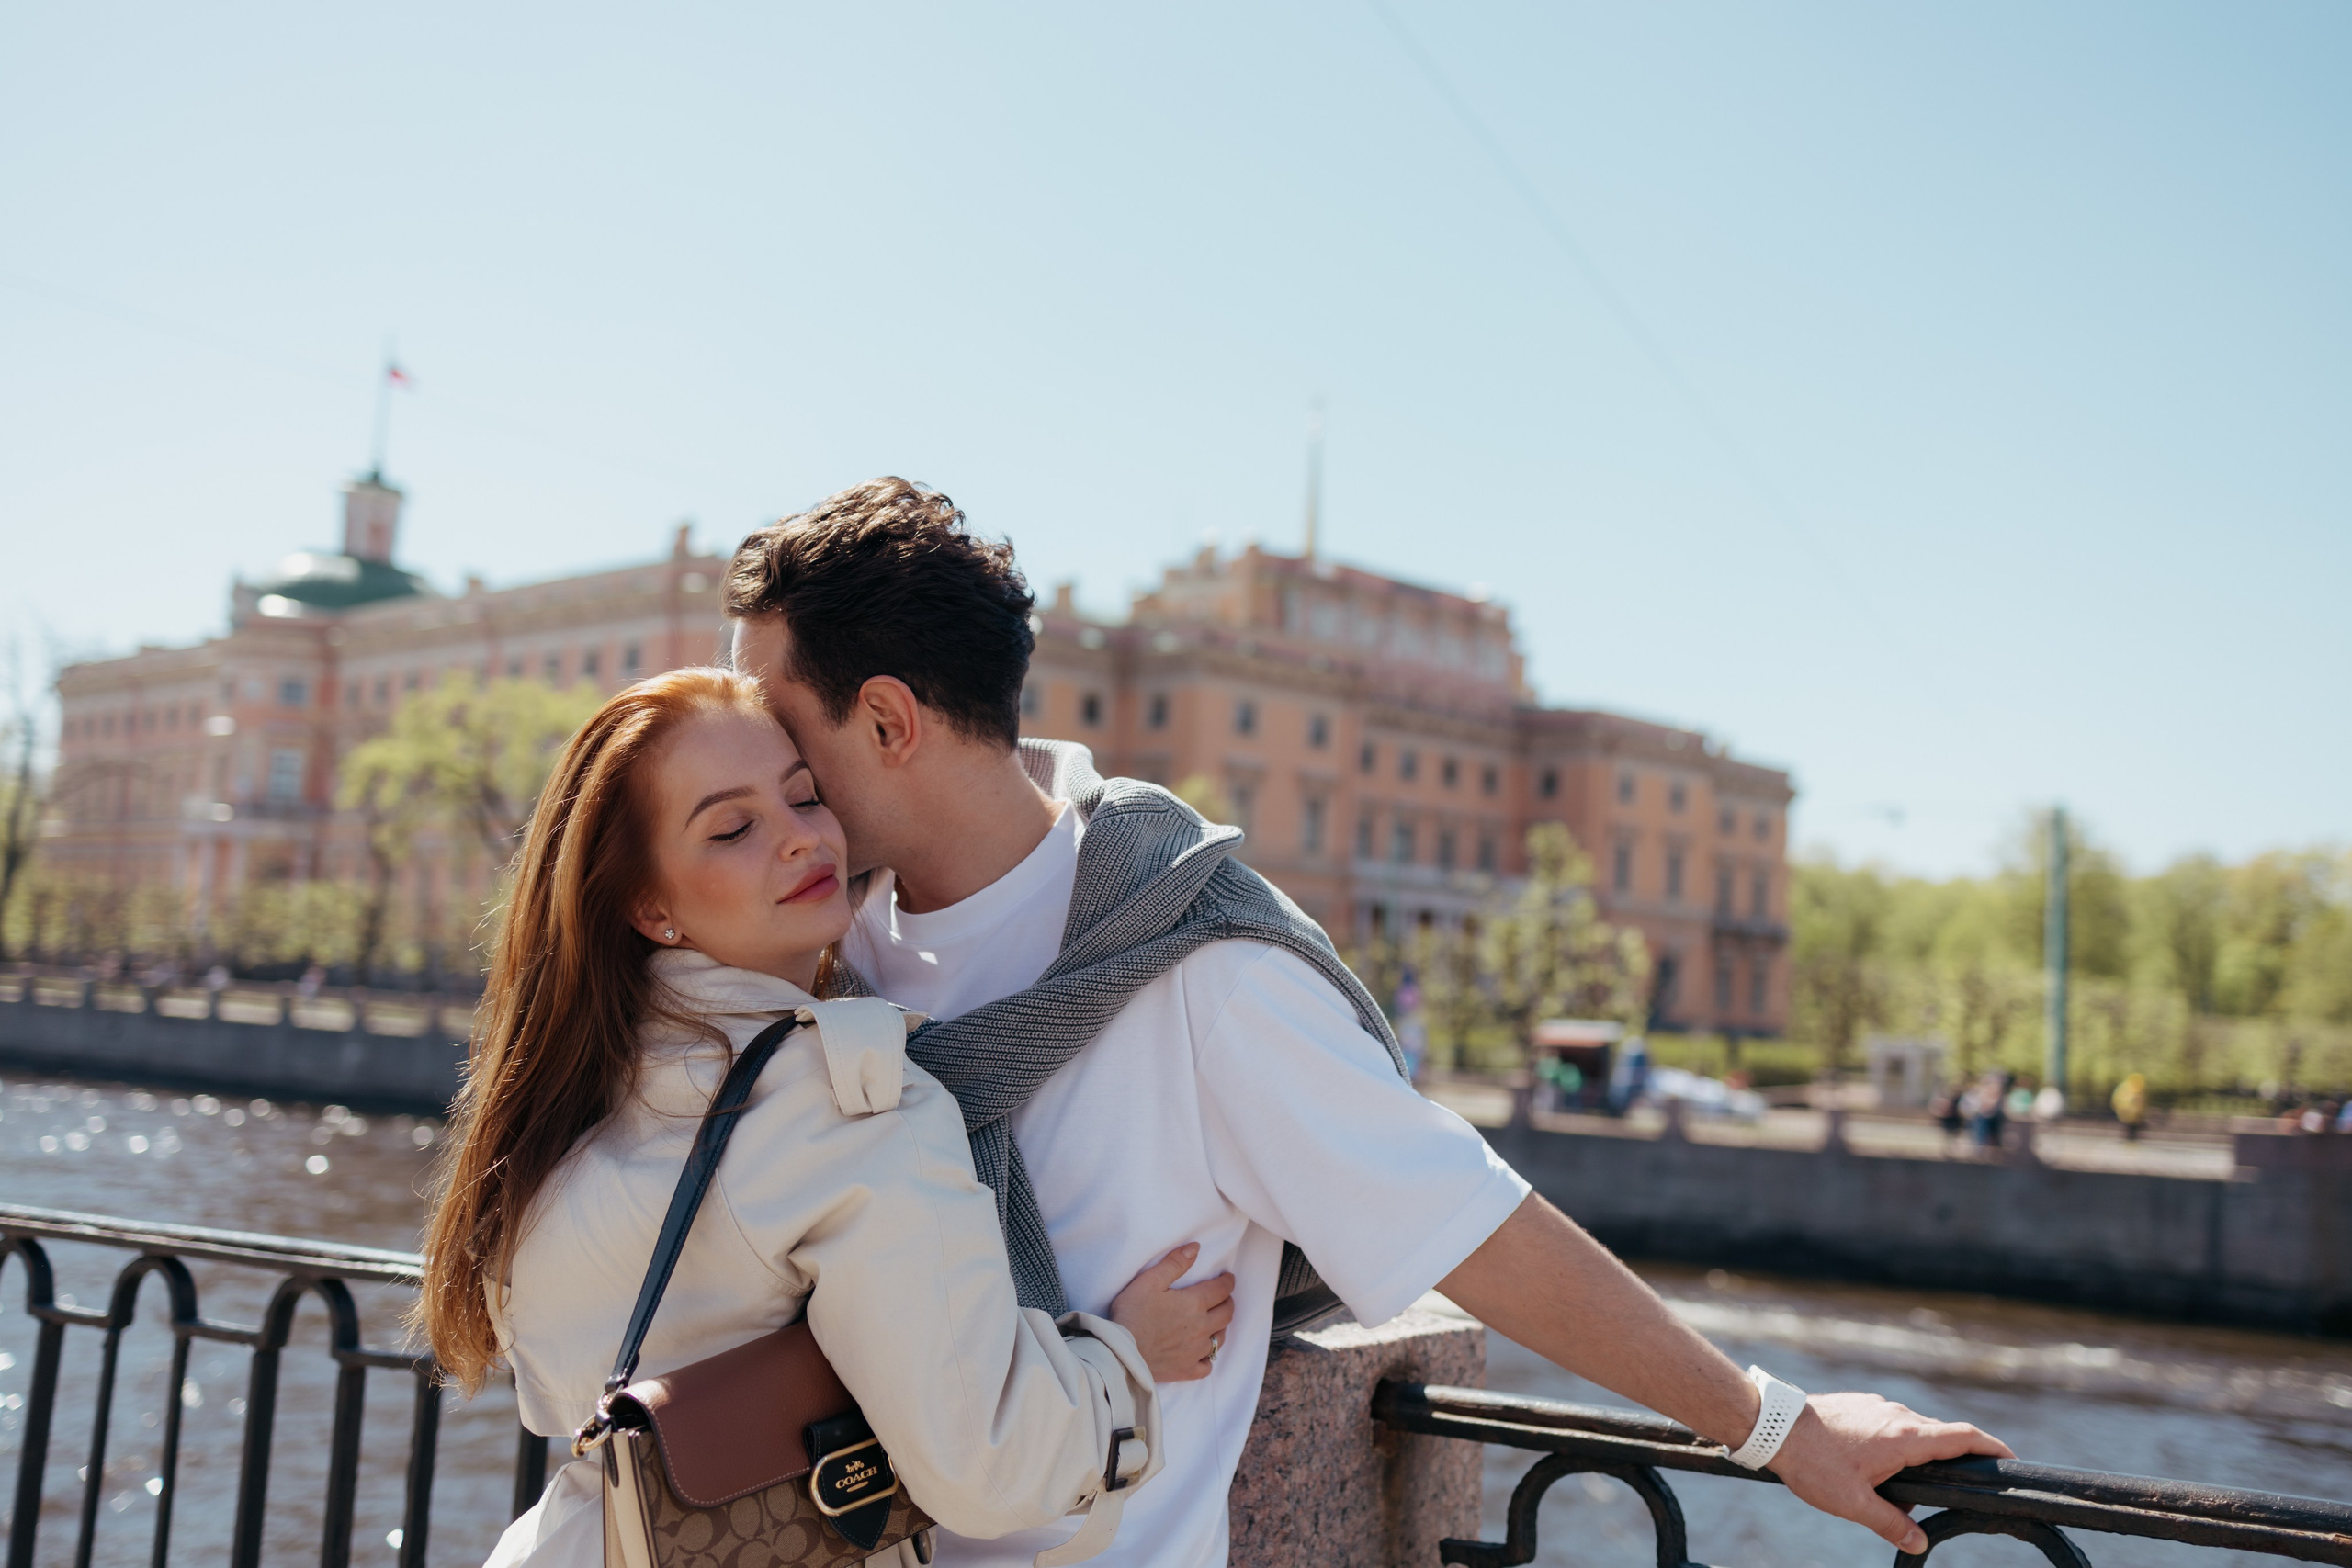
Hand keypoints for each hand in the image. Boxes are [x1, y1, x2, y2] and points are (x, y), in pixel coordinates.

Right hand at [1108, 1243, 1234, 1383]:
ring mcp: (1195, 1351)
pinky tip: (1203, 1354)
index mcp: (1195, 1303)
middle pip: (1226, 1314)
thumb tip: (1196, 1248)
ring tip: (1216, 1322)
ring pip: (1220, 1339)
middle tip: (1225, 1298)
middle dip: (1228, 1303)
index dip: (1227, 1282)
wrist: (1121, 1352)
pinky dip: (1208, 1359)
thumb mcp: (1150, 1281)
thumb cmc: (1133, 1313)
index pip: (1221, 1290)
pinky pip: (1207, 1366)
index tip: (1228, 1278)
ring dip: (1221, 1328)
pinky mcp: (1186, 1370)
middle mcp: (1201, 1327)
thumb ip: (1175, 1263)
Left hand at [1767, 1392, 2013, 1554]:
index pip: (1962, 1437)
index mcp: (1904, 1438)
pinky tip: (1871, 1471)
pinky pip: (1890, 1424)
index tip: (2009, 1459)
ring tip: (1894, 1491)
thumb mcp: (1854, 1503)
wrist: (1775, 1426)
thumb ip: (1891, 1523)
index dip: (1991, 1446)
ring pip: (1913, 1431)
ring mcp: (1879, 1406)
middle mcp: (1897, 1415)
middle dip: (1951, 1462)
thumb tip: (1920, 1542)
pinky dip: (1894, 1447)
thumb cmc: (1813, 1464)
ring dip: (1915, 1458)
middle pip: (1940, 1436)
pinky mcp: (1861, 1404)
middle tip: (1951, 1489)